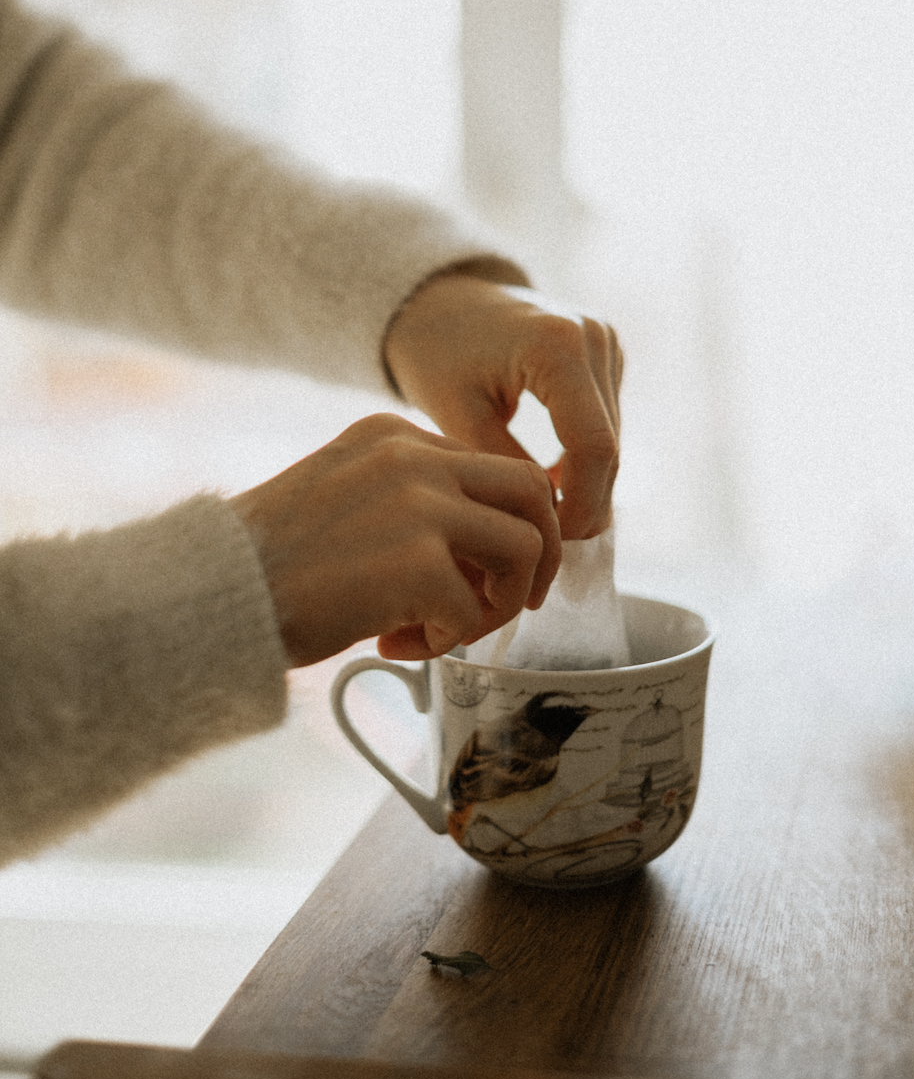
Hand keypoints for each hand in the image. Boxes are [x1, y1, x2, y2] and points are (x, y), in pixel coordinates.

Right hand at [231, 413, 560, 665]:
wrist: (211, 594)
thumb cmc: (271, 563)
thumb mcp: (346, 496)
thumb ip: (411, 502)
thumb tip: (481, 552)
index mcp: (394, 436)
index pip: (494, 469)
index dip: (499, 529)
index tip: (478, 575)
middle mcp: (412, 456)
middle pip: (532, 492)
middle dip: (536, 556)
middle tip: (511, 602)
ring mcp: (419, 503)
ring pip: (524, 547)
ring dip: (497, 604)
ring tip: (445, 630)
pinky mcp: (416, 560)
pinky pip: (474, 606)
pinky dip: (447, 638)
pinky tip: (395, 643)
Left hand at [383, 274, 621, 538]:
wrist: (439, 299)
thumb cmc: (434, 353)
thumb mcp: (457, 416)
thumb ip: (504, 469)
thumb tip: (547, 526)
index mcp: (557, 345)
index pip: (594, 448)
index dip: (581, 506)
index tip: (551, 542)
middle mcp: (593, 337)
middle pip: (610, 447)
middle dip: (585, 502)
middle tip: (547, 545)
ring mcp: (605, 341)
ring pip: (613, 439)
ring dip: (586, 482)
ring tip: (543, 516)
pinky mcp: (605, 352)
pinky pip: (606, 421)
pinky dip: (584, 456)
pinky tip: (552, 482)